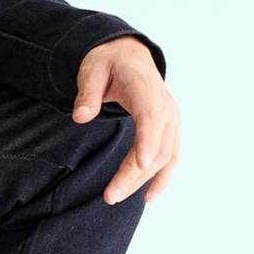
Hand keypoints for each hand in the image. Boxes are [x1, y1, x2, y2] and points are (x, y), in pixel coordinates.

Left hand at [72, 37, 179, 205]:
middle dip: (134, 174)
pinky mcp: (171, 129)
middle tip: (109, 196)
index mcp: (146, 89)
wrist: (130, 56)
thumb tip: (80, 117)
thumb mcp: (91, 69)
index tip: (141, 165)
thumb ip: (87, 92)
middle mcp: (165, 106)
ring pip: (165, 156)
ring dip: (144, 181)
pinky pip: (172, 157)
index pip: (150, 118)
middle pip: (157, 146)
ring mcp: (172, 119)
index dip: (148, 142)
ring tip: (117, 197)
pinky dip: (163, 177)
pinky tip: (150, 197)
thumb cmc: (109, 63)